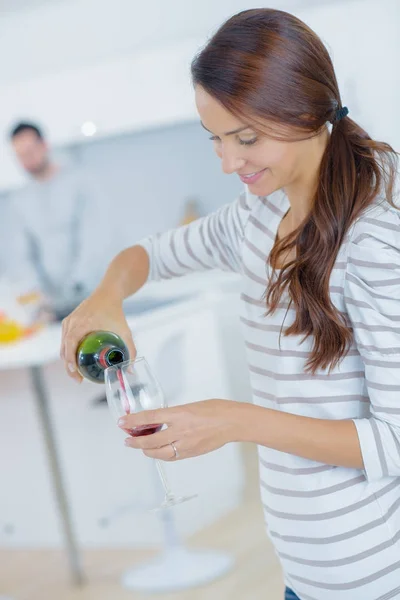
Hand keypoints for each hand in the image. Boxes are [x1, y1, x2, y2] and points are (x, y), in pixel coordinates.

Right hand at [60, 288, 135, 381]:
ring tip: (76, 374)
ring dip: (67, 360)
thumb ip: (130, 350)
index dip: (70, 359)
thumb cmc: (115, 312)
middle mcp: (72, 321)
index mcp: (83, 323)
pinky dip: (68, 351)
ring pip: (63, 345)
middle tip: (78, 379)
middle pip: (64, 347)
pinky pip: (65, 339)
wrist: (108, 294)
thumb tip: (130, 370)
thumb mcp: (125, 331)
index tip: (75, 372)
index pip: (71, 343)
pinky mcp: (68, 321)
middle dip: (69, 366)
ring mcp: (69, 321)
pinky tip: (74, 361)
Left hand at [119, 399, 240, 460]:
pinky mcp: (191, 453)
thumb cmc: (217, 409)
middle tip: (127, 440)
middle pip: (150, 440)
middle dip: (135, 441)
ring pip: (159, 452)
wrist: (233, 422)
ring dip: (146, 450)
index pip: (150, 418)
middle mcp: (180, 430)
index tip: (122, 422)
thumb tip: (161, 419)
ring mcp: (186, 444)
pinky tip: (158, 451)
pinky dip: (161, 454)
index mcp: (179, 414)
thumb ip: (175, 413)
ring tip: (140, 447)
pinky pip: (171, 456)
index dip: (133, 420)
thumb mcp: (191, 405)